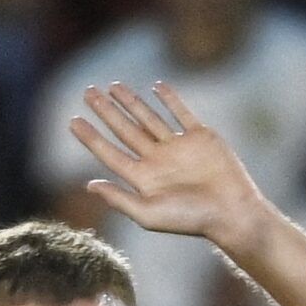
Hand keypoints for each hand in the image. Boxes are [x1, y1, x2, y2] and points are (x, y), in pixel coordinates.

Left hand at [70, 83, 265, 244]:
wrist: (232, 213)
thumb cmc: (190, 220)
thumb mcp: (148, 214)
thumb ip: (119, 199)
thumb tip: (88, 185)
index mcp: (144, 179)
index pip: (110, 153)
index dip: (91, 137)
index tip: (73, 120)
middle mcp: (158, 161)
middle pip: (125, 131)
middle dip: (106, 112)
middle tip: (88, 92)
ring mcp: (179, 148)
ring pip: (150, 119)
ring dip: (132, 102)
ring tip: (113, 86)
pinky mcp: (201, 138)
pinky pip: (182, 114)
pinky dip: (170, 100)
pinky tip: (156, 86)